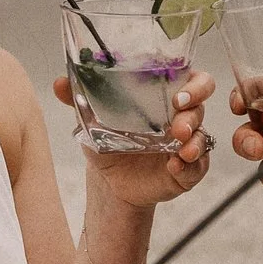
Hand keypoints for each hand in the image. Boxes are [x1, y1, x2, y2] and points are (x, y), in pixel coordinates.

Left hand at [50, 68, 215, 208]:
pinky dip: (190, 166)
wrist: (111, 183)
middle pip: (202, 104)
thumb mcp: (92, 121)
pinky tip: (174, 167)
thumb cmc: (109, 143)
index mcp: (164, 97)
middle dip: (194, 110)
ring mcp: (186, 143)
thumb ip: (79, 100)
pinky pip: (199, 166)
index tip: (180, 93)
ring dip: (194, 140)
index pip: (192, 80)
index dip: (195, 84)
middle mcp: (180, 117)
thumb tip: (59, 82)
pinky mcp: (188, 169)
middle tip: (178, 122)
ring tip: (179, 148)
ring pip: (203, 135)